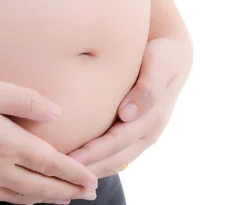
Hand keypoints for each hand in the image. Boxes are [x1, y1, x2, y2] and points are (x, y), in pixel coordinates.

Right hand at [0, 74, 97, 204]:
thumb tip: (57, 114)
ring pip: (17, 198)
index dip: (73, 174)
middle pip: (38, 187)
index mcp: (3, 145)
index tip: (91, 180)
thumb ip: (25, 100)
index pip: (49, 164)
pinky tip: (19, 196)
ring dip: (43, 199)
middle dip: (66, 191)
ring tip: (60, 199)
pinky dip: (16, 200)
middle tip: (87, 194)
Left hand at [68, 37, 191, 177]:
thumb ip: (147, 88)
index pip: (118, 141)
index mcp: (153, 119)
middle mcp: (148, 133)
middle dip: (87, 169)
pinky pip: (115, 154)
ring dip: (91, 170)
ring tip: (64, 177)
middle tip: (59, 175)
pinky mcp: (135, 133)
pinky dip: (98, 162)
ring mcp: (142, 136)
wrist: (173, 55)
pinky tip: (77, 165)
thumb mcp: (160, 65)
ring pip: (114, 162)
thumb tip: (127, 115)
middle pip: (114, 159)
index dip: (94, 153)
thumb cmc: (163, 56)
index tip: (70, 160)